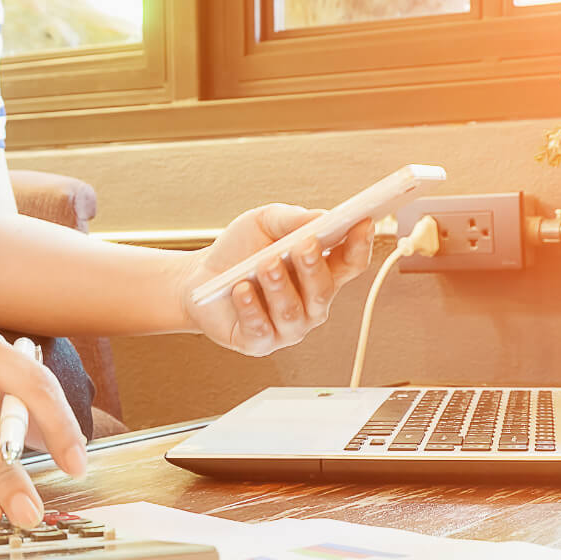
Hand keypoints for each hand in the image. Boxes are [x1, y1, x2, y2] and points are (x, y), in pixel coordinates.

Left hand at [181, 204, 372, 355]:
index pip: (350, 264)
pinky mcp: (258, 343)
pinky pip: (261, 329)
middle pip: (324, 291)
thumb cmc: (238, 251)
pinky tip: (241, 290)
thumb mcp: (265, 223)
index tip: (362, 223)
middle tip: (304, 245)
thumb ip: (293, 219)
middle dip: (314, 268)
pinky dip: (251, 308)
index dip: (360, 246)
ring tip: (265, 265)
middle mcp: (309, 305)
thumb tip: (322, 216)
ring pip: (293, 313)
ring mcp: (286, 328)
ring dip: (280, 287)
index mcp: (319, 273)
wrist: (199, 277)